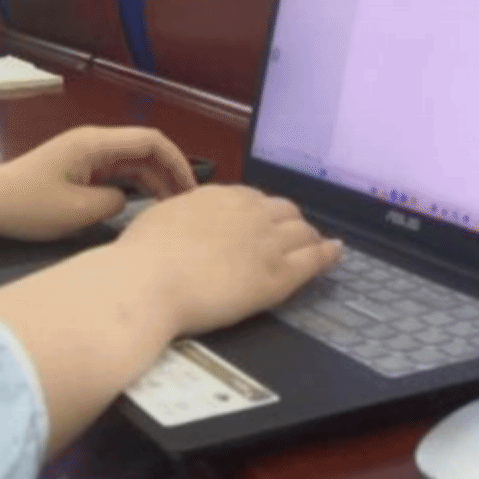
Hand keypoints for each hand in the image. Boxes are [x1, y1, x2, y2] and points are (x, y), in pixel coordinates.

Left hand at [0, 125, 198, 241]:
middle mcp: (94, 142)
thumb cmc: (28, 206)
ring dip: (154, 181)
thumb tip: (127, 199)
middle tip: (187, 205)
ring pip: (132, 162)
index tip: (190, 190)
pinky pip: (117, 171)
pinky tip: (144, 206)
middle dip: (170, 173)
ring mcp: (86, 154)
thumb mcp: (78, 211)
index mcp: (96, 143)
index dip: (177, 162)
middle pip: (144, 149)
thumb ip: (115, 202)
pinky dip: (134, 185)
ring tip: (171, 209)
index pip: (151, 141)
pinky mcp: (78, 168)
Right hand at [115, 185, 341, 336]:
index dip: (263, 212)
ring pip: (303, 232)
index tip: (264, 221)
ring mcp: (266, 242)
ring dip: (310, 237)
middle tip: (292, 235)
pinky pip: (314, 260)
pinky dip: (328, 254)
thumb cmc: (142, 255)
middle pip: (284, 211)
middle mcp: (248, 212)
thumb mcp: (160, 217)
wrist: (147, 282)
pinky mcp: (277, 275)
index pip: (254, 198)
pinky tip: (336, 252)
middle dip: (290, 222)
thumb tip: (186, 221)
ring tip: (316, 244)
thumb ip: (184, 214)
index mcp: (219, 196)